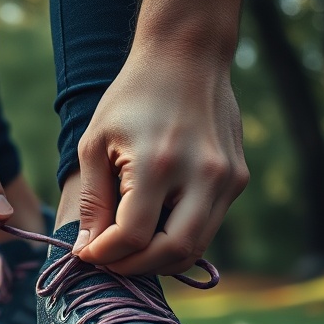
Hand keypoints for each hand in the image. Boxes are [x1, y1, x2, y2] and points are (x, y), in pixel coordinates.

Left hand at [72, 47, 249, 276]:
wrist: (187, 57)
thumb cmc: (132, 97)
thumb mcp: (95, 143)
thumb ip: (93, 200)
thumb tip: (87, 249)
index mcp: (158, 163)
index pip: (133, 235)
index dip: (105, 254)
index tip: (86, 254)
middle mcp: (201, 174)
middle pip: (172, 253)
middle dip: (134, 267)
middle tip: (109, 261)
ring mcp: (226, 179)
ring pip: (196, 248)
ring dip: (159, 260)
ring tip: (129, 251)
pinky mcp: (238, 179)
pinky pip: (208, 227)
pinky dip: (179, 239)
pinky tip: (154, 229)